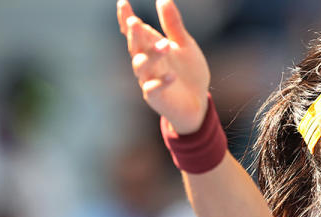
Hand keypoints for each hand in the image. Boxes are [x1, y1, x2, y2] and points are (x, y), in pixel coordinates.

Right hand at [117, 0, 209, 133]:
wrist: (198, 102)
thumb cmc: (189, 72)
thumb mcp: (185, 45)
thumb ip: (173, 25)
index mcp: (150, 47)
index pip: (134, 31)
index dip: (126, 18)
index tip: (123, 3)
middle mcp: (146, 62)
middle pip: (135, 47)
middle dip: (134, 36)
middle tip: (135, 23)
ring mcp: (149, 80)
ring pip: (143, 66)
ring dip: (152, 56)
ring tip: (164, 45)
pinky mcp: (156, 97)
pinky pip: (154, 89)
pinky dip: (161, 82)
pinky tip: (172, 76)